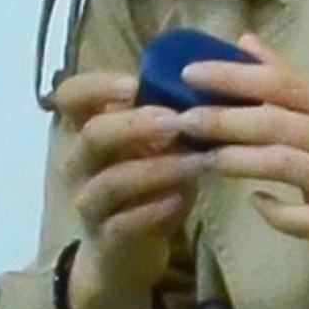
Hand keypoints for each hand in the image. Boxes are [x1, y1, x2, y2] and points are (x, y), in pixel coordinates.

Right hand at [38, 65, 203, 308]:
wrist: (123, 255)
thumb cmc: (146, 186)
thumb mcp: (157, 144)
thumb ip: (178, 108)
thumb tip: (238, 52)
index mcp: (88, 131)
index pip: (70, 96)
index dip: (97, 86)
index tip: (135, 83)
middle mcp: (79, 164)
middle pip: (92, 135)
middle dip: (136, 124)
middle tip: (176, 121)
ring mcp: (89, 203)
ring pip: (111, 181)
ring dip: (157, 169)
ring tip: (196, 164)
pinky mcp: (106, 239)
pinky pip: (125, 223)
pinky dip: (156, 209)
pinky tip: (183, 200)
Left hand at [170, 54, 308, 308]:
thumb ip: (288, 78)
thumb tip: (243, 41)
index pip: (279, 81)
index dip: (231, 76)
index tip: (188, 73)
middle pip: (272, 121)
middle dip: (220, 119)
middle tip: (180, 120)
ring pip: (279, 163)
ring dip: (235, 160)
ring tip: (203, 158)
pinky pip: (294, 216)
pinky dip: (271, 209)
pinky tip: (254, 201)